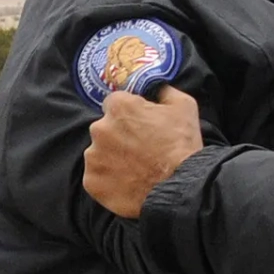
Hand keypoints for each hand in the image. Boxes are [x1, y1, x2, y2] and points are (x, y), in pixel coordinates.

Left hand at [82, 87, 204, 219]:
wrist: (178, 186)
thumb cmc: (181, 144)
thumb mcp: (183, 106)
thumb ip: (164, 91)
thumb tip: (157, 87)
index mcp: (119, 107)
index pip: (115, 102)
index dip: (128, 112)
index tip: (138, 122)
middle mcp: (99, 129)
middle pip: (104, 128)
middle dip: (118, 135)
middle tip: (139, 147)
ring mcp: (93, 156)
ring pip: (98, 152)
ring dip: (112, 157)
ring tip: (134, 166)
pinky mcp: (90, 180)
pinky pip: (96, 176)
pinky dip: (108, 178)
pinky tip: (127, 180)